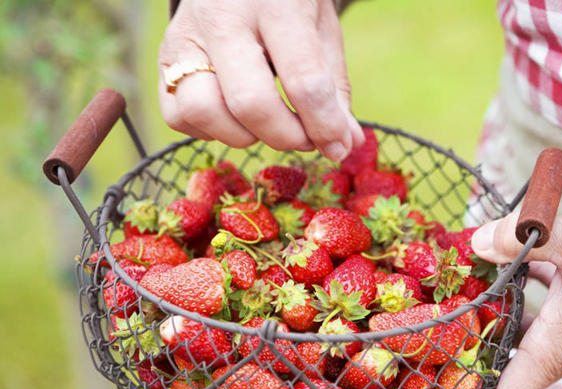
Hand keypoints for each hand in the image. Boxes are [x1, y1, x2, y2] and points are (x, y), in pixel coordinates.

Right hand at [158, 0, 363, 159]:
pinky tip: (234, 116)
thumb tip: (344, 144)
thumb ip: (333, 89)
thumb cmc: (287, 4)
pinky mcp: (164, 58)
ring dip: (243, 136)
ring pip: (203, 112)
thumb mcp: (321, 31)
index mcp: (274, 5)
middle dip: (285, 136)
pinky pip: (178, 116)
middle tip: (304, 137)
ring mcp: (184, 37)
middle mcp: (222, 18)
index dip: (324, 124)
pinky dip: (210, 131)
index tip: (339, 146)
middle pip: (250, 103)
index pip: (303, 79)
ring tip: (267, 124)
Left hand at [451, 207, 561, 388]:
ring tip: (468, 307)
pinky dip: (529, 310)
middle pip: (512, 375)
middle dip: (475, 367)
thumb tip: (478, 241)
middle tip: (438, 351)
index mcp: (558, 348)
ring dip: (502, 331)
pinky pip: (552, 328)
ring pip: (531, 346)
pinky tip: (516, 272)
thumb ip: (521, 239)